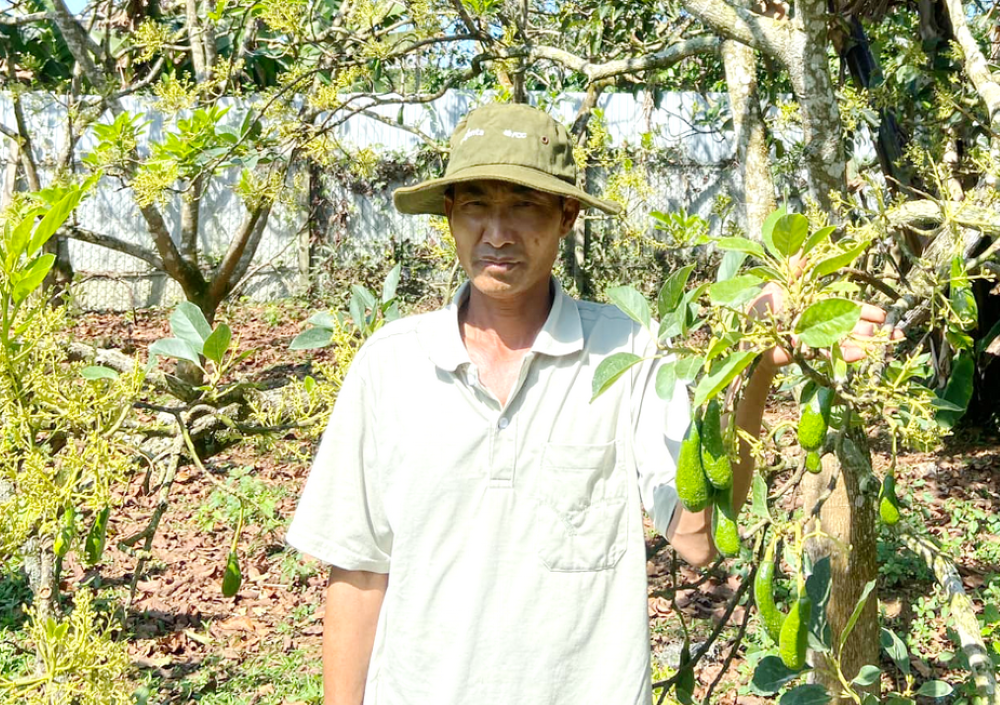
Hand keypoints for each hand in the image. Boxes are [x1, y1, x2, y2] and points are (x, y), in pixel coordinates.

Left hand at [749, 282, 902, 368]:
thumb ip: (796, 268)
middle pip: (848, 325)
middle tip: (891, 332)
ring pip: (841, 340)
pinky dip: (841, 355)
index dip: (864, 311)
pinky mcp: (804, 352)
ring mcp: (812, 338)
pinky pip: (825, 353)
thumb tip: (806, 246)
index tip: (883, 315)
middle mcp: (818, 323)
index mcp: (817, 306)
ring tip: (878, 343)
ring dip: (860, 342)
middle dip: (868, 328)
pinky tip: (859, 355)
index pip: (845, 307)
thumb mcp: (779, 283)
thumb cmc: (762, 306)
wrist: (743, 332)